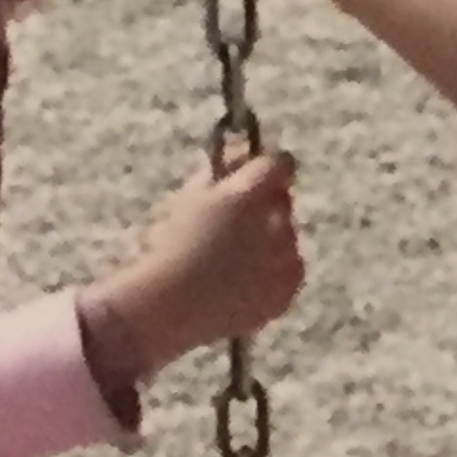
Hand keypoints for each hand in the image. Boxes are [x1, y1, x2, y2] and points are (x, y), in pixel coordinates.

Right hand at [85, 151, 303, 377]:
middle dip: (265, 206)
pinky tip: (242, 282)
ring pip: (287, 238)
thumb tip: (243, 149)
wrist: (169, 306)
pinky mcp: (286, 292)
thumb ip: (222, 168)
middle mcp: (277, 223)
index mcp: (250, 194)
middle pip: (283, 201)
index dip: (266, 168)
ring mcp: (286, 260)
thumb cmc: (170, 246)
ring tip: (234, 261)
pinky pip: (288, 273)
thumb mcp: (189, 195)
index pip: (278, 163)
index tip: (252, 178)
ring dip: (270, 241)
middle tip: (235, 225)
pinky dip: (273, 274)